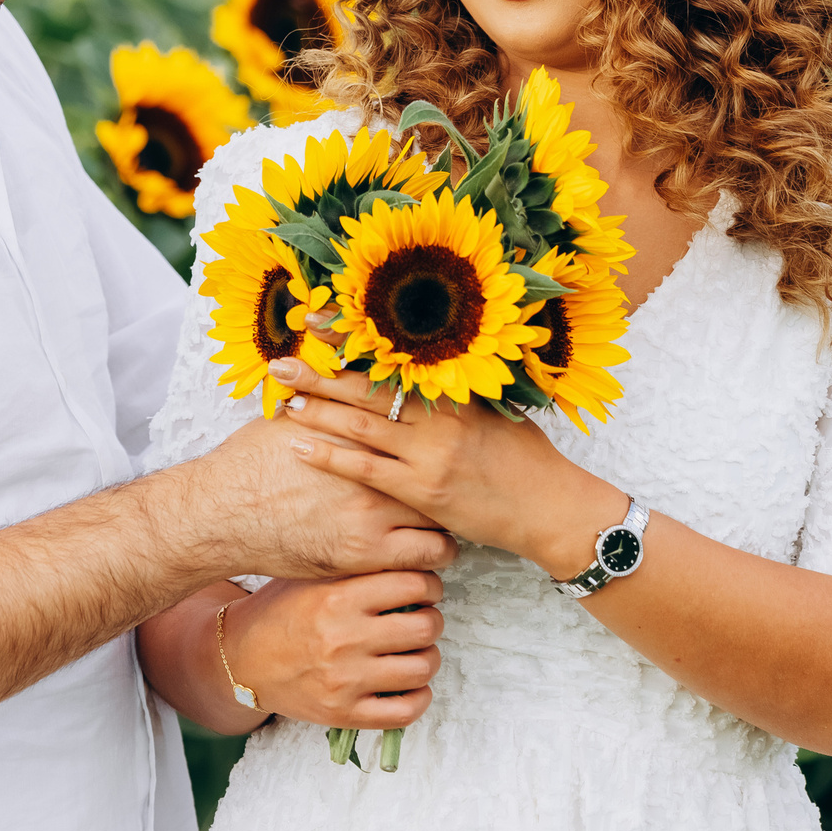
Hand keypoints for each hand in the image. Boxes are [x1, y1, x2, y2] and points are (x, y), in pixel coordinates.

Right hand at [168, 413, 458, 580]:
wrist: (220, 513)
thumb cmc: (248, 467)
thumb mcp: (289, 422)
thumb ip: (322, 409)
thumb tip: (331, 388)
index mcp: (360, 437)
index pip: (421, 437)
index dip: (435, 449)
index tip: (438, 459)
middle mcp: (373, 475)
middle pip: (437, 481)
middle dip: (446, 492)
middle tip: (450, 498)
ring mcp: (372, 517)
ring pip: (439, 525)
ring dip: (444, 531)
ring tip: (442, 534)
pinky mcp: (363, 556)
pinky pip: (423, 561)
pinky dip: (431, 562)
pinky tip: (426, 562)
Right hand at [228, 572, 444, 728]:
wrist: (240, 659)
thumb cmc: (279, 611)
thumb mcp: (310, 575)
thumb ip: (357, 566)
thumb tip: (412, 558)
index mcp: (336, 598)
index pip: (414, 584)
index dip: (430, 584)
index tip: (425, 588)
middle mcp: (342, 639)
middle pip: (425, 627)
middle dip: (431, 620)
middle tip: (422, 617)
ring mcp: (344, 681)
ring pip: (422, 668)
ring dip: (428, 657)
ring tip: (416, 649)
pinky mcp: (343, 714)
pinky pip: (405, 711)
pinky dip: (419, 697)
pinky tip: (410, 684)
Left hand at [271, 358, 619, 573]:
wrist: (551, 508)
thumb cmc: (528, 459)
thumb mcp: (497, 412)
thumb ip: (459, 393)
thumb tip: (429, 368)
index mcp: (455, 391)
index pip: (392, 357)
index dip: (351, 340)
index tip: (317, 322)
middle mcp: (437, 417)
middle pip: (366, 388)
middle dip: (320, 373)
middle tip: (281, 360)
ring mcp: (428, 454)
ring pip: (359, 426)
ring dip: (317, 410)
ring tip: (283, 397)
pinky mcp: (422, 491)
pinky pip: (366, 470)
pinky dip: (329, 456)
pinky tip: (299, 447)